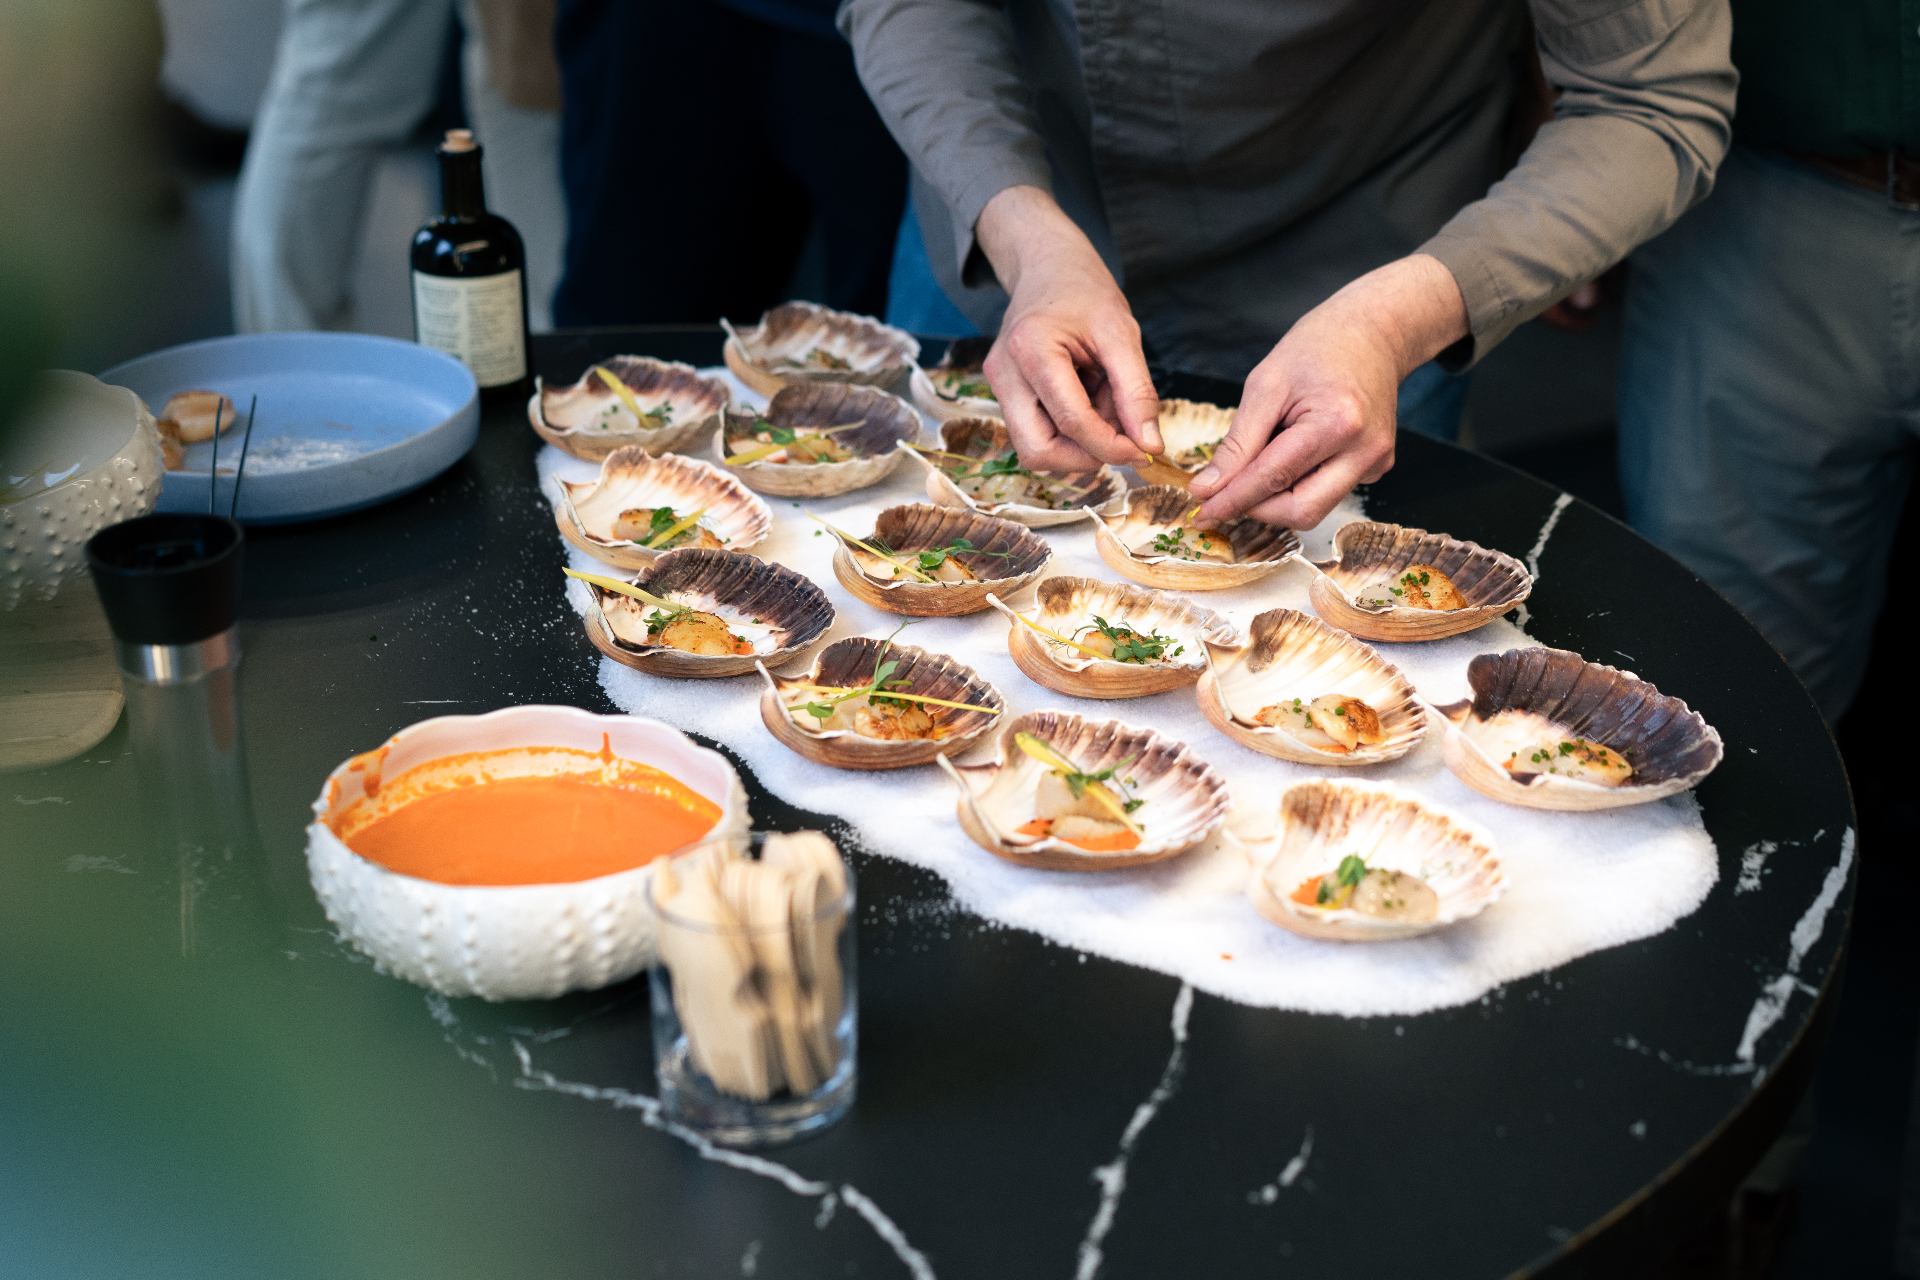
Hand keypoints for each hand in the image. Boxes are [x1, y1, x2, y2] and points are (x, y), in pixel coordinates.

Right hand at [974, 186, 1161, 470]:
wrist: (1048, 266)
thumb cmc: (1084, 291)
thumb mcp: (1122, 334)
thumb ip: (1137, 392)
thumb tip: (1149, 445)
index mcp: (1031, 349)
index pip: (1071, 422)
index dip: (1111, 447)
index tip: (1144, 451)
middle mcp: (1004, 373)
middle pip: (1038, 450)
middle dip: (1086, 454)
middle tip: (1120, 431)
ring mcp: (999, 385)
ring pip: (1035, 448)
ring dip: (1078, 442)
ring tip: (1103, 402)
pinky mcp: (1004, 393)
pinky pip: (1036, 432)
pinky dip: (1069, 429)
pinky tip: (1088, 397)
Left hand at [1187, 255, 1468, 529]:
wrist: (1371, 333)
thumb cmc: (1316, 348)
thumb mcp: (1264, 386)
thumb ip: (1237, 444)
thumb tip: (1208, 488)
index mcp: (1336, 423)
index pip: (1273, 480)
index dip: (1233, 501)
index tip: (1202, 513)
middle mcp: (1365, 450)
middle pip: (1302, 512)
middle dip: (1258, 509)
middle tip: (1226, 493)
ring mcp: (1376, 462)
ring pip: (1315, 509)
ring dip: (1278, 497)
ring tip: (1266, 456)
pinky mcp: (1377, 466)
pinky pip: (1328, 492)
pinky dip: (1300, 483)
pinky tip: (1296, 450)